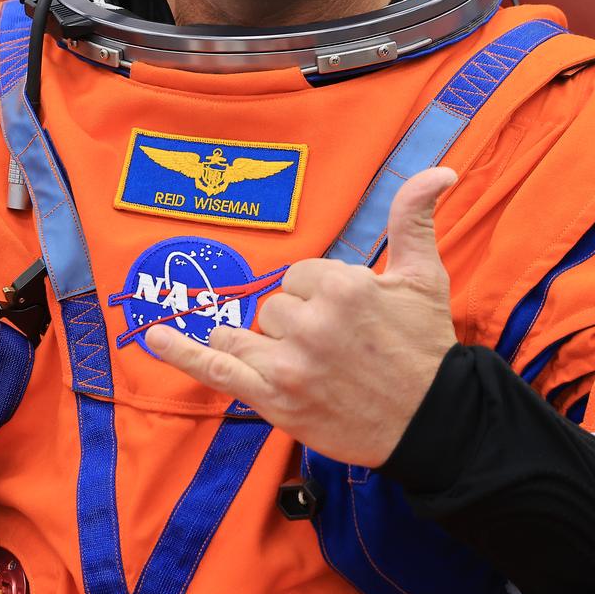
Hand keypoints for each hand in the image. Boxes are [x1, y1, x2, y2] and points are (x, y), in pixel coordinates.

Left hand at [145, 166, 460, 466]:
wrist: (432, 422)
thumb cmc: (425, 348)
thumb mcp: (424, 276)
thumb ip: (414, 217)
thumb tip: (439, 170)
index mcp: (342, 285)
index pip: (300, 274)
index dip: (320, 296)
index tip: (348, 321)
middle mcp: (311, 321)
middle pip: (274, 306)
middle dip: (297, 323)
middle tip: (337, 350)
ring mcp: (288, 362)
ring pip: (246, 332)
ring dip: (261, 343)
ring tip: (296, 360)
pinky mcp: (273, 398)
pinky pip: (215, 369)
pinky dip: (181, 352)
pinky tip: (155, 336)